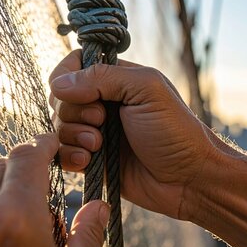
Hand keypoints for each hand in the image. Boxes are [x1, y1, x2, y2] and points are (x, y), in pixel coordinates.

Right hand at [49, 50, 215, 218]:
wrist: (188, 180)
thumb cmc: (176, 131)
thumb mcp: (146, 90)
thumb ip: (103, 77)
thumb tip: (59, 83)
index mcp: (116, 79)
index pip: (73, 66)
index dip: (66, 77)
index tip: (80, 93)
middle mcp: (102, 103)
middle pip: (60, 98)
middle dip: (74, 111)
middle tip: (102, 121)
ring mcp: (94, 132)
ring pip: (58, 126)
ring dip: (73, 135)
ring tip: (98, 146)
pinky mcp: (91, 160)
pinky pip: (62, 154)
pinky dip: (68, 156)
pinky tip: (88, 161)